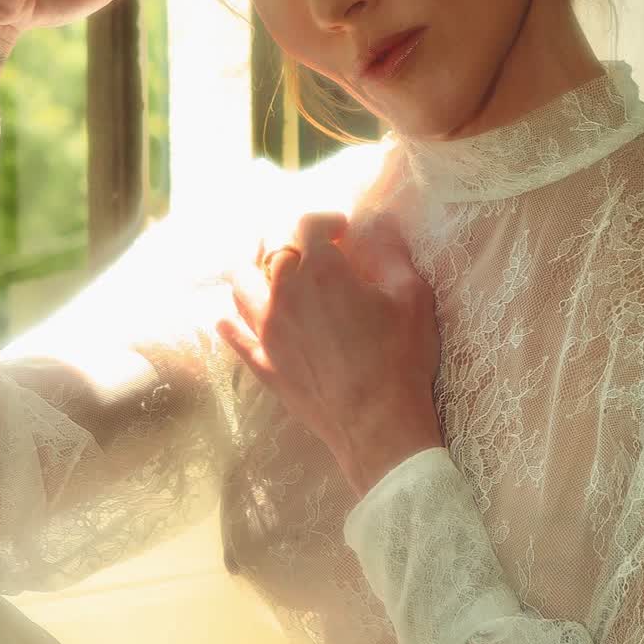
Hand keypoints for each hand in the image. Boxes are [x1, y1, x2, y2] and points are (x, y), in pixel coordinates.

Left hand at [216, 209, 442, 487]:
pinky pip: (234, 335)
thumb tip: (380, 222)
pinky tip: (231, 319)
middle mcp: (285, 292)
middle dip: (290, 238)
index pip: (308, 223)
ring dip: (255, 271)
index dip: (326, 219)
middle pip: (269, 247)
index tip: (343, 230)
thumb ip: (392, 253)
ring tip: (273, 275)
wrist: (377, 423)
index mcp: (322, 270)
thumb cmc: (400, 358)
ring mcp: (268, 328)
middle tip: (309, 246)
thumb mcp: (412, 297)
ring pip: (240, 284)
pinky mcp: (263, 361)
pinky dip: (232, 322)